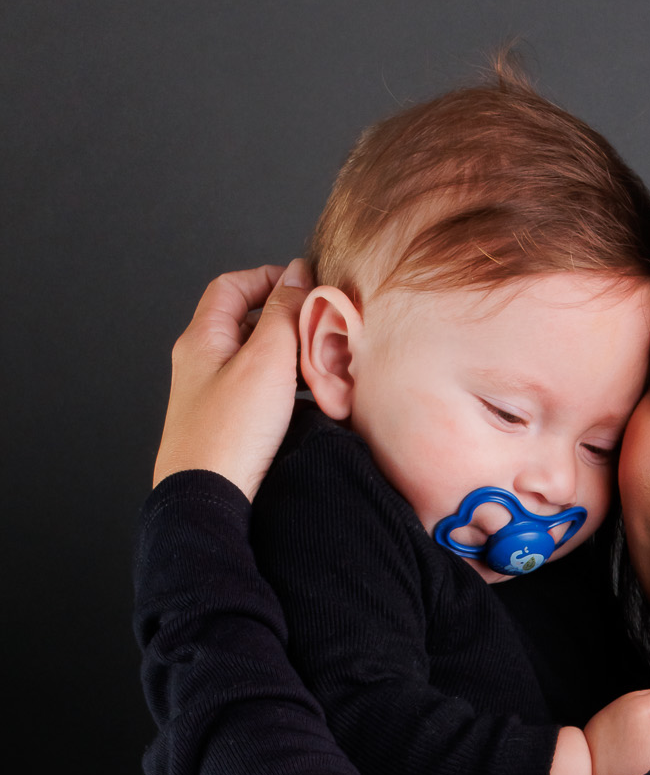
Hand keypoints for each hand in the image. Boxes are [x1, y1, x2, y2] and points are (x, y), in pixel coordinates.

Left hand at [152, 261, 310, 501]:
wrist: (206, 501)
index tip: (303, 285)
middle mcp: (201, 365)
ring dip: (291, 361)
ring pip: (256, 363)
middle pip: (246, 325)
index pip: (231, 287)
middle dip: (287, 323)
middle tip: (320, 331)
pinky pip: (259, 397)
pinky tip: (311, 409)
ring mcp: (211, 398)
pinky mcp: (226, 429)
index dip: (268, 278)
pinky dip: (286, 394)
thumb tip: (297, 273)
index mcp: (202, 339)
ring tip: (322, 372)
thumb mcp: (266, 360)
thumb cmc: (230, 434)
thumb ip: (284, 313)